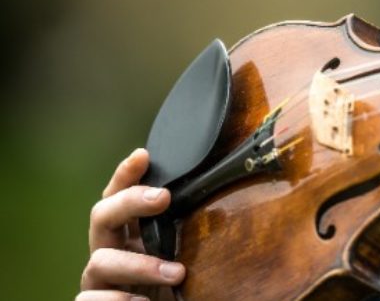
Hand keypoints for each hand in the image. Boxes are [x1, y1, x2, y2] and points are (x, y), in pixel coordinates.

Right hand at [78, 148, 184, 300]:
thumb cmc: (175, 287)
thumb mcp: (185, 254)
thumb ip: (191, 232)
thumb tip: (228, 205)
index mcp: (130, 234)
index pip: (120, 196)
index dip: (126, 174)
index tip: (143, 154)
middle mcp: (109, 251)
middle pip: (102, 214)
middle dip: (130, 201)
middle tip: (162, 197)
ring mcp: (97, 279)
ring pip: (100, 261)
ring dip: (140, 265)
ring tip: (176, 274)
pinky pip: (90, 300)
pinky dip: (116, 300)